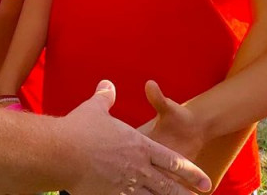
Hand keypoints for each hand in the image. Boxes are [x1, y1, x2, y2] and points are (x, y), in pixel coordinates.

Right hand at [62, 80, 210, 194]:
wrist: (61, 151)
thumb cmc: (79, 129)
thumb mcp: (95, 109)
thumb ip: (105, 98)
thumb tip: (107, 84)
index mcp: (139, 145)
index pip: (172, 161)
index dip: (191, 172)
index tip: (205, 181)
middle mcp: (137, 167)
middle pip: (168, 185)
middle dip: (185, 194)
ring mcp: (125, 185)